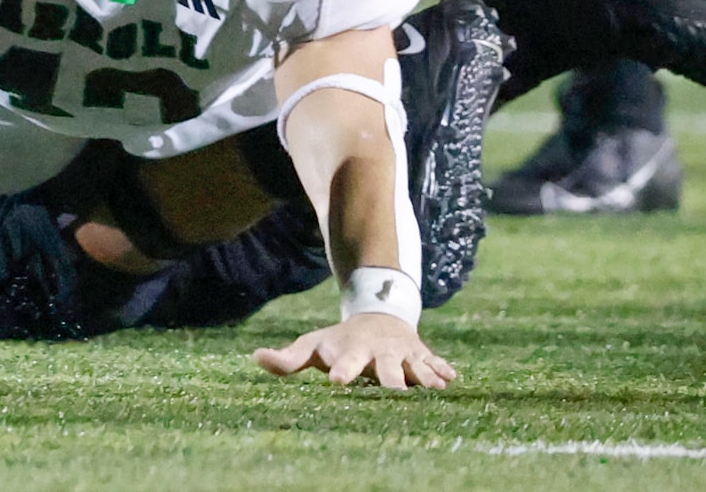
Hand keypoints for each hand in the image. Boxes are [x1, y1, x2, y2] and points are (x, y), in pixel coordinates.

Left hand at [252, 313, 455, 389]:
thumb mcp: (313, 345)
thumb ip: (287, 358)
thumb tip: (254, 358)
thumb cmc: (340, 340)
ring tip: (432, 386)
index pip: (346, 362)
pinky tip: (452, 379)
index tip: (336, 381)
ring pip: (414, 366)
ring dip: (422, 375)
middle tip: (394, 391)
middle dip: (390, 379)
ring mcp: (402, 353)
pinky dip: (442, 369)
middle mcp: (379, 352)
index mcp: (352, 351)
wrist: (378, 314)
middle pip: (385, 369)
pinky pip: (434, 362)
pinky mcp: (421, 355)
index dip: (342, 371)